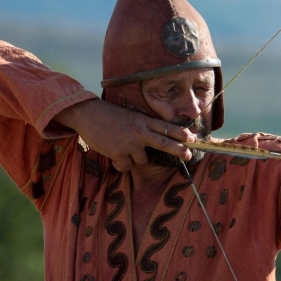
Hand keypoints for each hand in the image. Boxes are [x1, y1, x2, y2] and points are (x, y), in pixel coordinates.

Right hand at [53, 98, 195, 171]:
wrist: (87, 114)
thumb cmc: (107, 116)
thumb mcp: (129, 117)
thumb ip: (142, 126)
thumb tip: (152, 138)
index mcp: (142, 121)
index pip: (166, 127)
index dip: (180, 133)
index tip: (192, 138)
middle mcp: (139, 131)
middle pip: (164, 143)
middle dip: (179, 150)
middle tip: (188, 155)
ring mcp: (130, 143)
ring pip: (142, 160)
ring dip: (134, 159)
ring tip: (122, 149)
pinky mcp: (118, 152)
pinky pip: (126, 166)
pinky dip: (121, 164)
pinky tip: (114, 156)